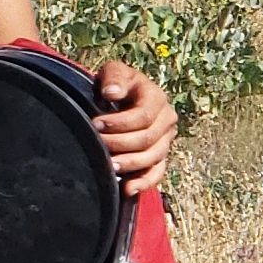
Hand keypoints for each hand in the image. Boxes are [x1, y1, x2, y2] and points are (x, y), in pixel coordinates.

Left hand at [92, 62, 176, 193]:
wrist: (123, 98)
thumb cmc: (116, 85)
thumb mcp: (114, 72)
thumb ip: (114, 77)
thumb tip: (111, 92)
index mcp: (157, 98)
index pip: (144, 116)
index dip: (119, 123)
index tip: (96, 124)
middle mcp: (167, 120)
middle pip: (148, 139)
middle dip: (120, 143)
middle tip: (97, 144)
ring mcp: (165, 141)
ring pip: (152, 158)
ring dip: (129, 164)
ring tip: (107, 166)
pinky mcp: (160, 158)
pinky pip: (156, 174)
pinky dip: (143, 183)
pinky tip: (127, 189)